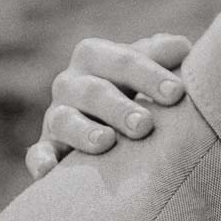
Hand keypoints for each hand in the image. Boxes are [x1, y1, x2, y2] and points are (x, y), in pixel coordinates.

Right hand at [26, 34, 190, 179]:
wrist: (108, 117)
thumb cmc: (136, 86)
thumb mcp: (147, 66)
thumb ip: (161, 55)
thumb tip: (182, 48)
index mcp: (95, 56)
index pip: (121, 60)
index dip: (149, 74)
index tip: (177, 93)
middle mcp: (71, 83)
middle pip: (92, 91)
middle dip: (119, 107)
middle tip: (145, 125)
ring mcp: (57, 115)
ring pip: (64, 120)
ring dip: (84, 132)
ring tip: (106, 142)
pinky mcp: (48, 147)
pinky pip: (39, 152)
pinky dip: (41, 161)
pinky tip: (47, 172)